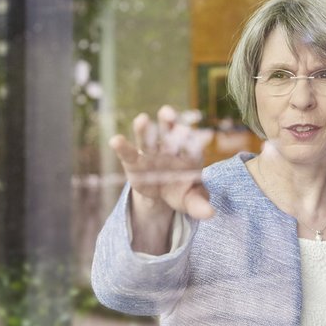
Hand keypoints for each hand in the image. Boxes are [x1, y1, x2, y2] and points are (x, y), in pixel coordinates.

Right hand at [109, 105, 215, 220]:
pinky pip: (128, 153)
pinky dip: (122, 147)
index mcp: (189, 156)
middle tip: (167, 112)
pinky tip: (116, 140)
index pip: (192, 145)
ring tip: (142, 120)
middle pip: (170, 133)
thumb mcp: (191, 200)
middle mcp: (170, 149)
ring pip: (148, 138)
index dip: (192, 139)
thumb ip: (199, 204)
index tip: (192, 134)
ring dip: (145, 129)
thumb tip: (210, 214)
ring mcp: (151, 153)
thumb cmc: (181, 191)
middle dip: (169, 123)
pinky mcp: (135, 161)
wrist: (162, 194)